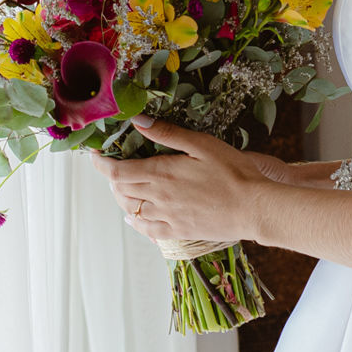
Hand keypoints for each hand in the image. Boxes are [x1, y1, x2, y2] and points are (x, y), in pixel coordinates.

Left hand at [92, 116, 271, 244]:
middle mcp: (158, 198)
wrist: (255, 208)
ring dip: (122, 198)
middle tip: (112, 167)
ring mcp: (167, 217)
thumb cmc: (235, 172)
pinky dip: (136, 222)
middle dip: (112, 178)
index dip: (101, 164)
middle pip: (121, 190)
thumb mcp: (203, 144)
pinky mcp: (179, 231)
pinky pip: (148, 229)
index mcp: (162, 174)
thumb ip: (168, 134)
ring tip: (123, 188)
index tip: (95, 155)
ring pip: (132, 209)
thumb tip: (138, 121)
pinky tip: (135, 217)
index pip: (118, 171)